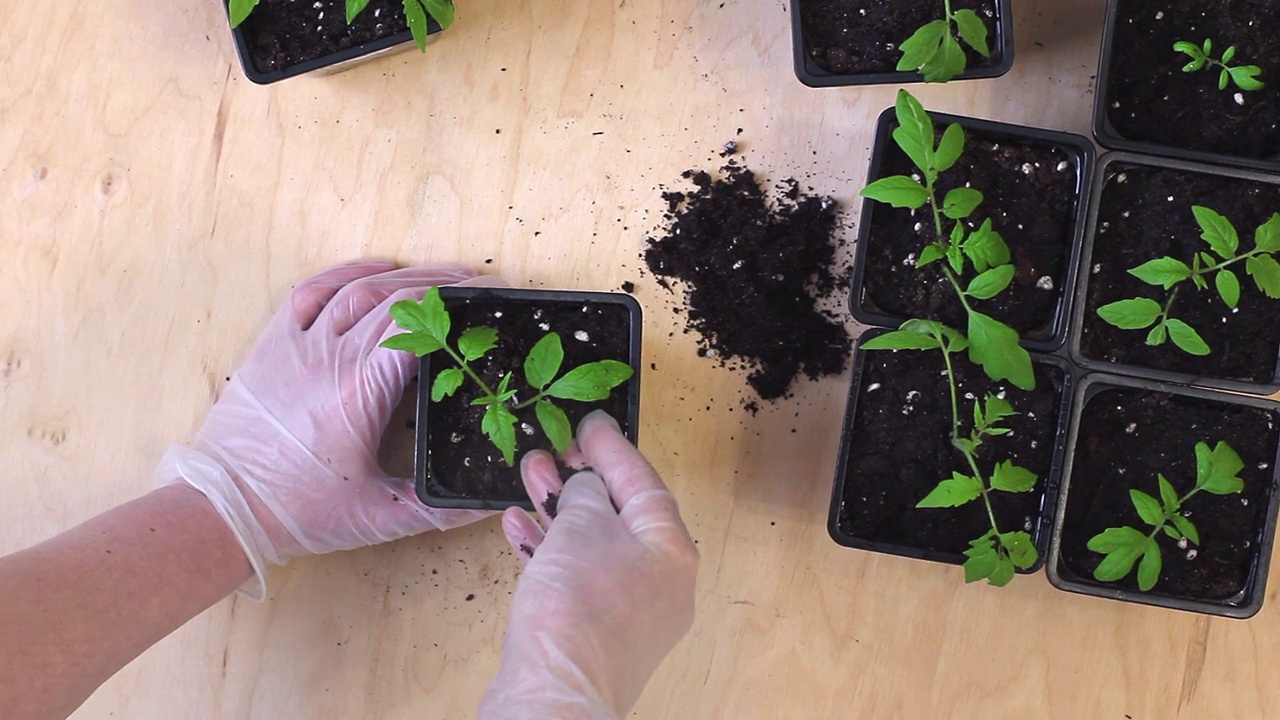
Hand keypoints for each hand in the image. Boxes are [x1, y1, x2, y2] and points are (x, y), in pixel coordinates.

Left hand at [156, 260, 500, 599]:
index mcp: (362, 393)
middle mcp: (331, 357)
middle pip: (397, 300)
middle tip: (481, 287)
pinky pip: (312, 291)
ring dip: (406, 276)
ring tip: (444, 275)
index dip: (461, 307)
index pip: (420, 329)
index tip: (493, 301)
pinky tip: (379, 267)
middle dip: (445, 287)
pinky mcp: (272, 344)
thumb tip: (491, 499)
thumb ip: (440, 509)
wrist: (223, 509)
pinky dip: (349, 271)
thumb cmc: (299, 513)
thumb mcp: (379, 517)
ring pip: (359, 289)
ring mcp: (298, 345)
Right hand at [478, 411, 698, 718]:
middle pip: (619, 513)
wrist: (552, 697)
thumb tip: (586, 489)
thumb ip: (586, 494)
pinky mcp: (591, 633)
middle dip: (580, 478)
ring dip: (558, 508)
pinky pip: (574, 576)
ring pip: (593, 543)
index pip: (645, 483)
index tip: (589, 423)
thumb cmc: (577, 606)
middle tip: (550, 450)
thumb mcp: (582, 527)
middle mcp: (659, 581)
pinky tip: (517, 527)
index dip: (613, 449)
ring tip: (526, 478)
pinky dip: (549, 549)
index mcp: (671, 551)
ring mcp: (626, 612)